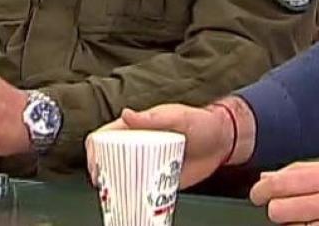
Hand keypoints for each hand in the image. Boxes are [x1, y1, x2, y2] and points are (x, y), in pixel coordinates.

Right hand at [86, 104, 233, 189]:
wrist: (224, 142)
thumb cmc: (201, 122)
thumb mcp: (179, 116)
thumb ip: (154, 117)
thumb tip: (126, 114)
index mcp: (136, 127)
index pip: (105, 136)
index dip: (94, 150)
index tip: (95, 166)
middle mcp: (138, 146)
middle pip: (109, 160)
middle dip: (101, 174)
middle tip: (103, 187)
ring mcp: (147, 164)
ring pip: (122, 177)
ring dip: (115, 188)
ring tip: (115, 198)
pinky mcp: (158, 180)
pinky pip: (141, 191)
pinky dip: (134, 198)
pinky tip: (132, 205)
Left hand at [248, 160, 318, 224]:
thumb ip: (302, 171)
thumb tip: (268, 177)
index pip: (280, 183)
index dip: (261, 190)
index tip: (258, 193)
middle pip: (279, 211)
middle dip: (276, 209)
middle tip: (282, 207)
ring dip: (292, 224)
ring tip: (306, 216)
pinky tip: (313, 225)